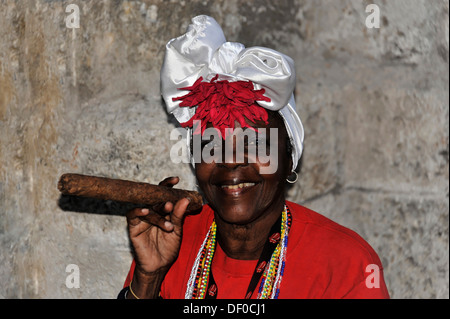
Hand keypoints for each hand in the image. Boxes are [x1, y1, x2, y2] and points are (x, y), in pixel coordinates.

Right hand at [126, 177, 189, 293]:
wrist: (159, 265)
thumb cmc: (168, 248)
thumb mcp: (177, 231)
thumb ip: (179, 215)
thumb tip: (185, 199)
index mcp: (163, 211)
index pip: (164, 194)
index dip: (168, 185)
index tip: (176, 180)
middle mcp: (153, 212)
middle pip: (155, 198)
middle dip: (163, 199)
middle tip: (170, 203)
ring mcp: (142, 219)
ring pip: (148, 207)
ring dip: (157, 212)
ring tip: (168, 221)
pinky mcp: (133, 226)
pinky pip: (132, 214)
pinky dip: (138, 210)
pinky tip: (146, 211)